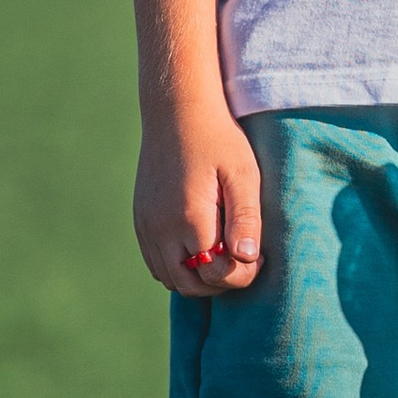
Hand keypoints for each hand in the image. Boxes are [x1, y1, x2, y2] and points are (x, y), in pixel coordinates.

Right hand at [134, 97, 263, 293]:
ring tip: (222, 252)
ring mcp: (146, 225)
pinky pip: (155, 262)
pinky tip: (199, 246)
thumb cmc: (218, 140)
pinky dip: (177, 266)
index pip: (215, 274)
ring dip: (197, 277)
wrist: (176, 112)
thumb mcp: (243, 174)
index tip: (257, 254)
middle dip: (220, 282)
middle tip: (241, 258)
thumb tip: (246, 258)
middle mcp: (161, 228)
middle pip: (190, 285)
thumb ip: (246, 218)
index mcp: (190, 217)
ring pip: (169, 278)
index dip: (242, 273)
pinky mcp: (140, 220)